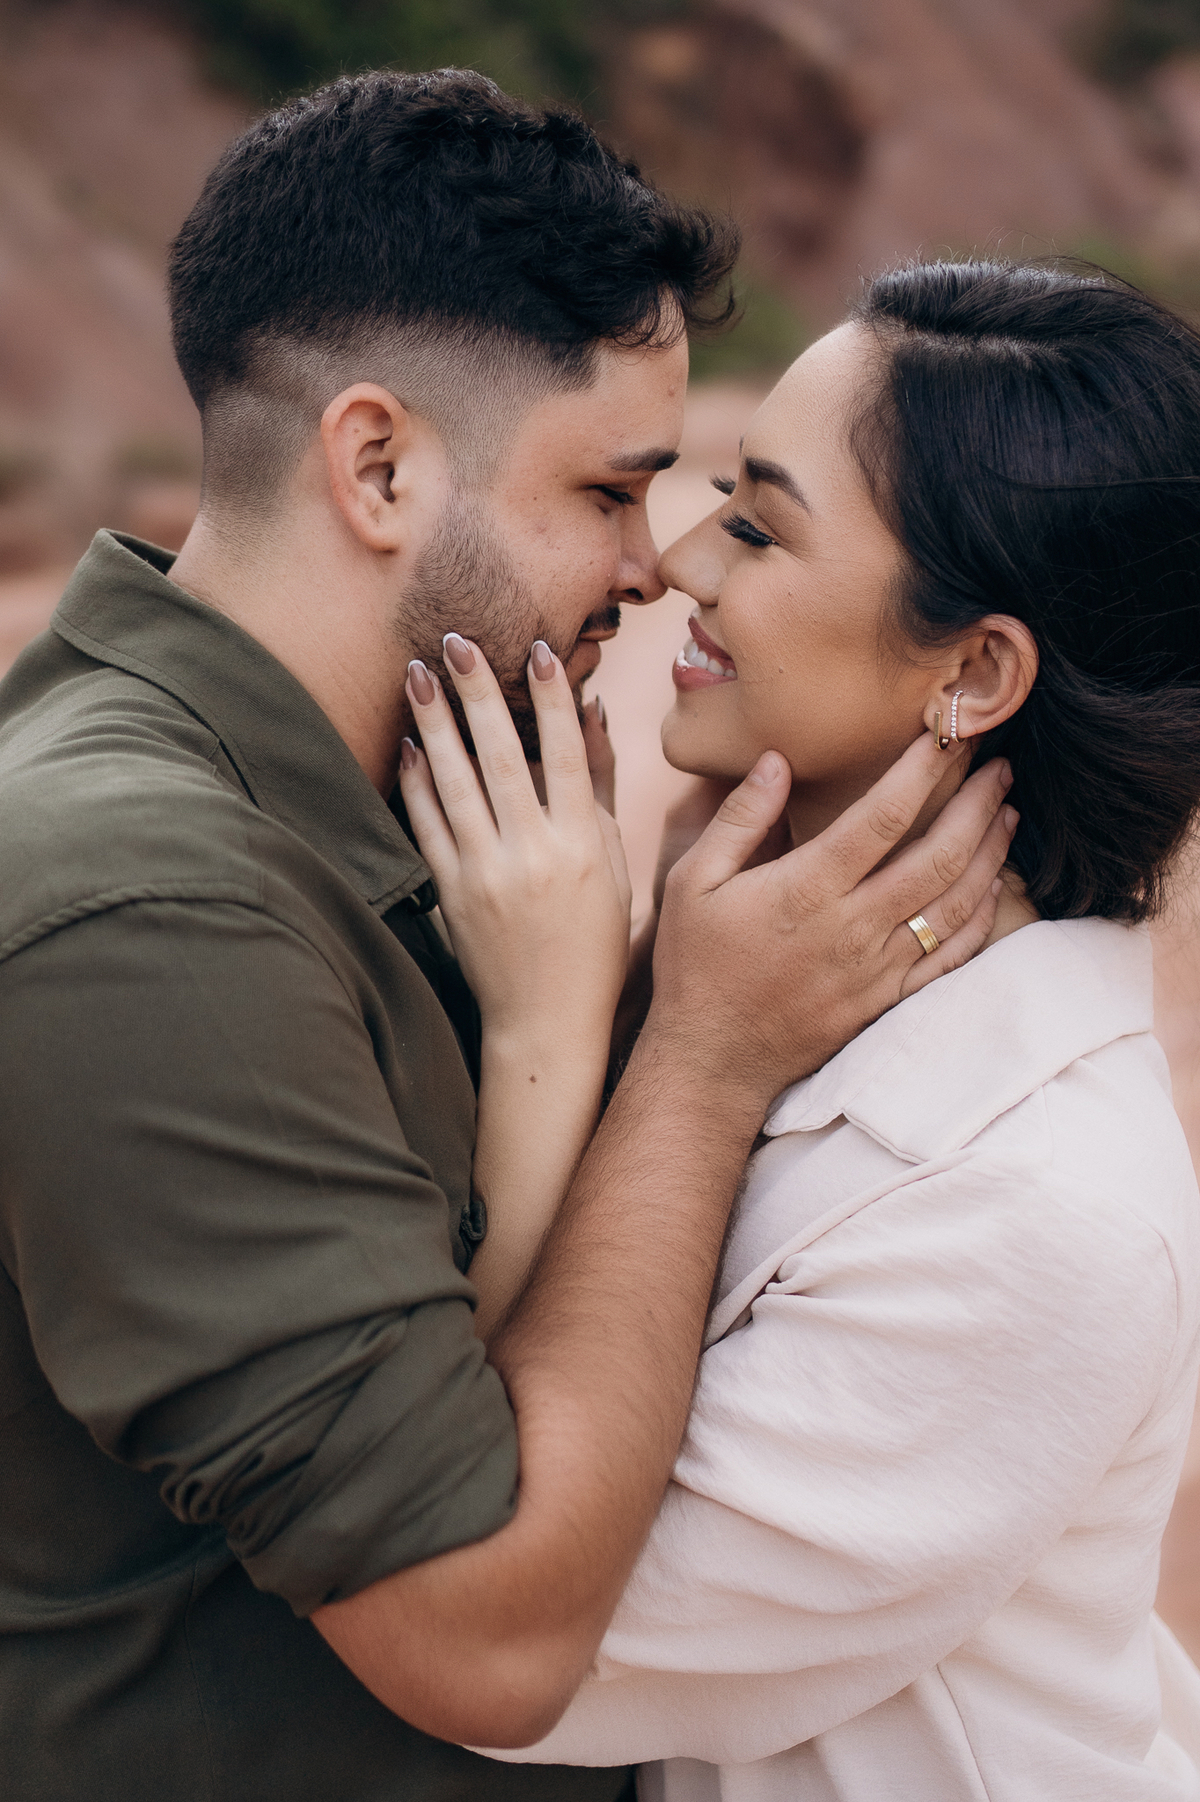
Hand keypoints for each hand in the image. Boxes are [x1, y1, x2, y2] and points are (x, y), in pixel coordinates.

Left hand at [399, 638, 630, 1046]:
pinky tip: (408, 743)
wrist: (546, 1021)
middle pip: (501, 757)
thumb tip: (595, 715)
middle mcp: (533, 855)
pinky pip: (427, 826)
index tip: (537, 649)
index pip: (564, 756)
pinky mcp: (450, 894)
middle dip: (478, 693)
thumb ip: (599, 789)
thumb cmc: (591, 943)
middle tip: (456, 642)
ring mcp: (486, 874)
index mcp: (582, 846)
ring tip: (419, 675)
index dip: (552, 699)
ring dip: (435, 723)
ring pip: (455, 784)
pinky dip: (416, 782)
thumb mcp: (615, 867)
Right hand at [645, 737, 1016, 1108]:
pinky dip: (982, 919)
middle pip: (937, 856)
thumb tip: (777, 760)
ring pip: (955, 904)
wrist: (712, 1060)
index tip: (948, 736)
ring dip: (989, 854)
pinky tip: (994, 887)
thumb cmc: (696, 966)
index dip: (923, 771)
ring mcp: (876, 968)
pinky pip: (951, 958)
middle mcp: (852, 927)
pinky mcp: (887, 1001)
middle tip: (1001, 767)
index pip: (883, 816)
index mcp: (806, 889)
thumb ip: (739, 819)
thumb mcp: (692, 883)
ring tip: (1007, 814)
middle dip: (976, 805)